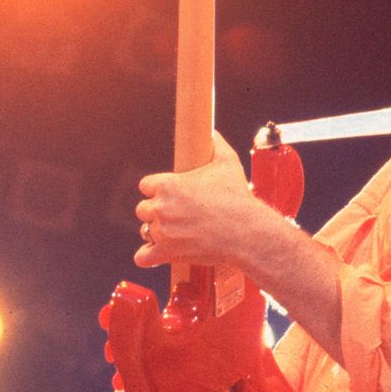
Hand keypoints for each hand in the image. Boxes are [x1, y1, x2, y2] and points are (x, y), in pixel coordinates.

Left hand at [133, 135, 273, 269]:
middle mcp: (161, 207)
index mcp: (168, 184)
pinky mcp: (167, 252)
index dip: (157, 190)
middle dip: (157, 212)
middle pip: (143, 209)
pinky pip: (143, 257)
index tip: (169, 196)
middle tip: (176, 216)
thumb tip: (213, 134)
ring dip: (156, 233)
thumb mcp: (228, 164)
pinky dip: (147, 257)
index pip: (145, 185)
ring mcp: (163, 231)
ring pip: (145, 231)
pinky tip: (156, 254)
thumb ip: (217, 145)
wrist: (247, 232)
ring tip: (175, 234)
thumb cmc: (238, 199)